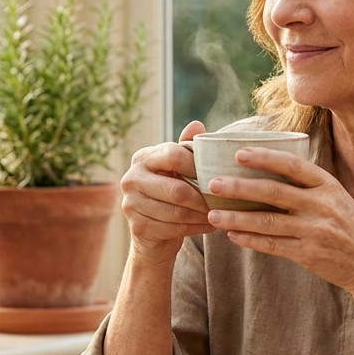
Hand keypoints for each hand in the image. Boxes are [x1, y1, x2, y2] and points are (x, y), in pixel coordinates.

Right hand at [119, 120, 212, 263]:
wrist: (153, 230)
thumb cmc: (170, 192)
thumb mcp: (178, 169)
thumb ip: (186, 148)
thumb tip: (197, 124)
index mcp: (143, 158)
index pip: (173, 155)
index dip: (197, 166)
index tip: (215, 175)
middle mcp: (131, 178)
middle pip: (176, 189)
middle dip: (203, 198)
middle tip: (222, 201)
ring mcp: (131, 204)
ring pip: (177, 212)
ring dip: (202, 215)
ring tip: (219, 214)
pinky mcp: (137, 227)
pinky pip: (174, 229)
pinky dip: (196, 228)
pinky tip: (209, 225)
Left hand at [204, 146, 353, 293]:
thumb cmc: (352, 228)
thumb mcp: (338, 198)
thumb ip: (310, 187)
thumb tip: (271, 173)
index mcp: (329, 186)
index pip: (293, 165)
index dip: (265, 158)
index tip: (239, 153)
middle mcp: (322, 205)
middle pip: (274, 192)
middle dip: (240, 187)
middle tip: (213, 183)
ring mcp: (314, 231)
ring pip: (268, 221)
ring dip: (237, 217)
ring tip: (213, 214)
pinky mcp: (308, 254)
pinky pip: (273, 245)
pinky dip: (250, 239)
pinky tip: (232, 234)